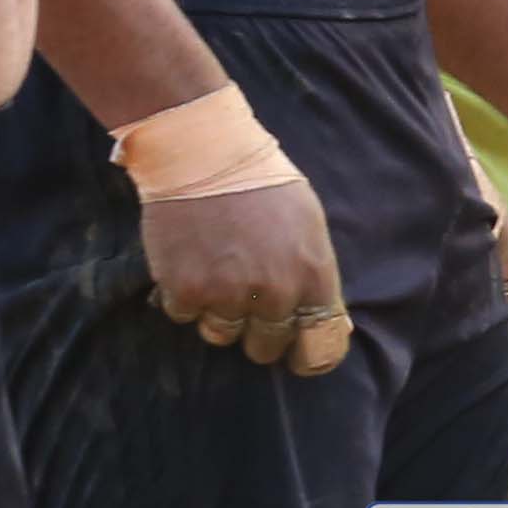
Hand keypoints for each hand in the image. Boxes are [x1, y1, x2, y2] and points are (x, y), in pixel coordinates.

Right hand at [146, 171, 351, 374]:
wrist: (202, 152)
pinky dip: (185, 297)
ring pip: (222, 335)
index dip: (308, 355)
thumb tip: (322, 317)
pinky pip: (186, 316)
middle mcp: (273, 293)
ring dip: (218, 314)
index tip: (298, 355)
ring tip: (216, 274)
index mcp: (312, 276)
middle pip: (266, 348)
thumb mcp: (308, 223)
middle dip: (258, 333)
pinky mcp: (184, 291)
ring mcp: (226, 295)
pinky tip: (190, 261)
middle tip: (246, 303)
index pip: (320, 346)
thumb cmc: (261, 181)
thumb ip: (314, 274)